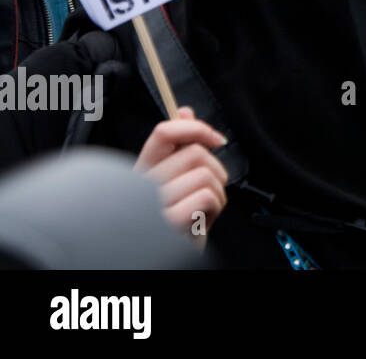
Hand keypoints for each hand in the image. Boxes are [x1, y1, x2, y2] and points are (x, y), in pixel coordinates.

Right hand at [134, 106, 228, 248]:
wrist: (166, 261)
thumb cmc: (172, 223)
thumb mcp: (174, 182)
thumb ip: (177, 147)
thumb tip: (184, 111)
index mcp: (141, 172)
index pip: (163, 132)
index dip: (195, 127)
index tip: (215, 138)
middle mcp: (141, 185)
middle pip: (195, 153)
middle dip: (215, 171)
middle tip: (207, 192)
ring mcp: (152, 203)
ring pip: (205, 174)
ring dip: (217, 193)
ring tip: (202, 209)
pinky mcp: (168, 221)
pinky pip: (207, 196)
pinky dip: (215, 208)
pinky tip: (201, 221)